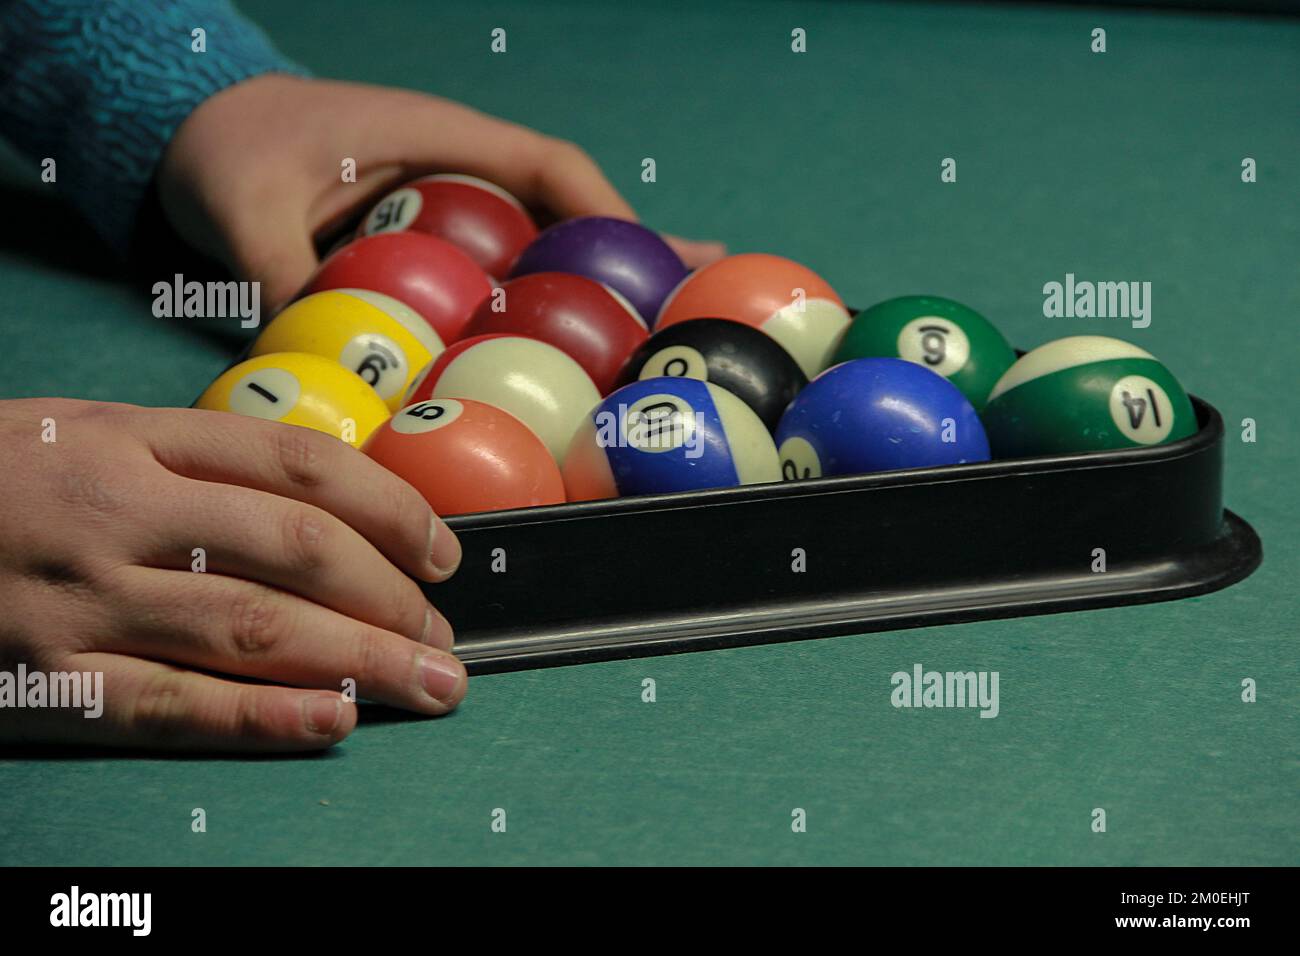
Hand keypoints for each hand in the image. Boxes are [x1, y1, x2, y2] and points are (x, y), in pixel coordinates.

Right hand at [0, 399, 465, 750]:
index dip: (392, 510)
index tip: (443, 552)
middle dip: (393, 598)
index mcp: (133, 437)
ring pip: (254, 626)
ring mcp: (81, 598)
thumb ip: (190, 459)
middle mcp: (118, 510)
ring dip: (362, 661)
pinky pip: (172, 703)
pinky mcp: (43, 679)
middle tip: (445, 638)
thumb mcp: (82, 432)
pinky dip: (263, 716)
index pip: (301, 465)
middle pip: (298, 549)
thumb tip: (321, 504)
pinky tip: (333, 722)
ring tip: (430, 684)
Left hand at [157, 74, 725, 310]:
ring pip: (540, 244)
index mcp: (435, 139)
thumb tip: (339, 374)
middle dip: (634, 252)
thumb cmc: (225, 146)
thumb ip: (285, 280)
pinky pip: (496, 274)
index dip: (606, 211)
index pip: (545, 166)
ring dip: (600, 283)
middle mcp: (456, 171)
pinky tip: (566, 356)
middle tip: (705, 295)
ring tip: (667, 331)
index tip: (651, 262)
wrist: (189, 130)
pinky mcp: (427, 243)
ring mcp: (445, 208)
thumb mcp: (244, 209)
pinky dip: (537, 306)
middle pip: (565, 211)